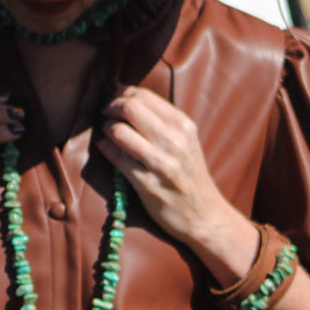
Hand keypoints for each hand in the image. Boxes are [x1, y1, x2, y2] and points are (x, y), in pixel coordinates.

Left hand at [97, 86, 240, 248]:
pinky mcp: (146, 183)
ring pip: (119, 131)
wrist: (204, 216)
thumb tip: (128, 100)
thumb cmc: (190, 176)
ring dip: (106, 128)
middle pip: (129, 107)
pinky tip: (106, 147)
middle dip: (110, 107)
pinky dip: (105, 148)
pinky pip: (115, 157)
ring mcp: (160, 162)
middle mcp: (174, 141)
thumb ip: (163, 121)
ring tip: (106, 132)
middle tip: (104, 113)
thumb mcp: (186, 141)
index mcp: (184, 125)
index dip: (121, 93)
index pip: (144, 96)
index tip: (113, 98)